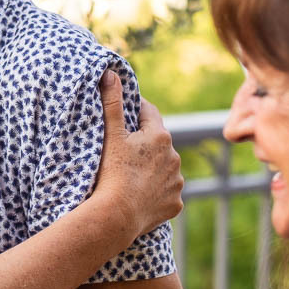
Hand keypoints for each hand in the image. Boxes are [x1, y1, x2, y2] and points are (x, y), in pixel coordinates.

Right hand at [96, 71, 183, 234]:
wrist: (116, 215)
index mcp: (160, 136)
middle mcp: (175, 157)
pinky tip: (140, 195)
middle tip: (123, 149)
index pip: (149, 113)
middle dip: (144, 143)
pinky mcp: (175, 204)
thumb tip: (111, 73)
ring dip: (153, 168)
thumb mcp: (110, 134)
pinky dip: (156, 192)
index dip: (136, 111)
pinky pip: (166, 193)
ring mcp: (177, 182)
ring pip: (164, 168)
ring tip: (131, 175)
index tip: (124, 115)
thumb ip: (112, 102)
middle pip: (158, 142)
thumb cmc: (112, 171)